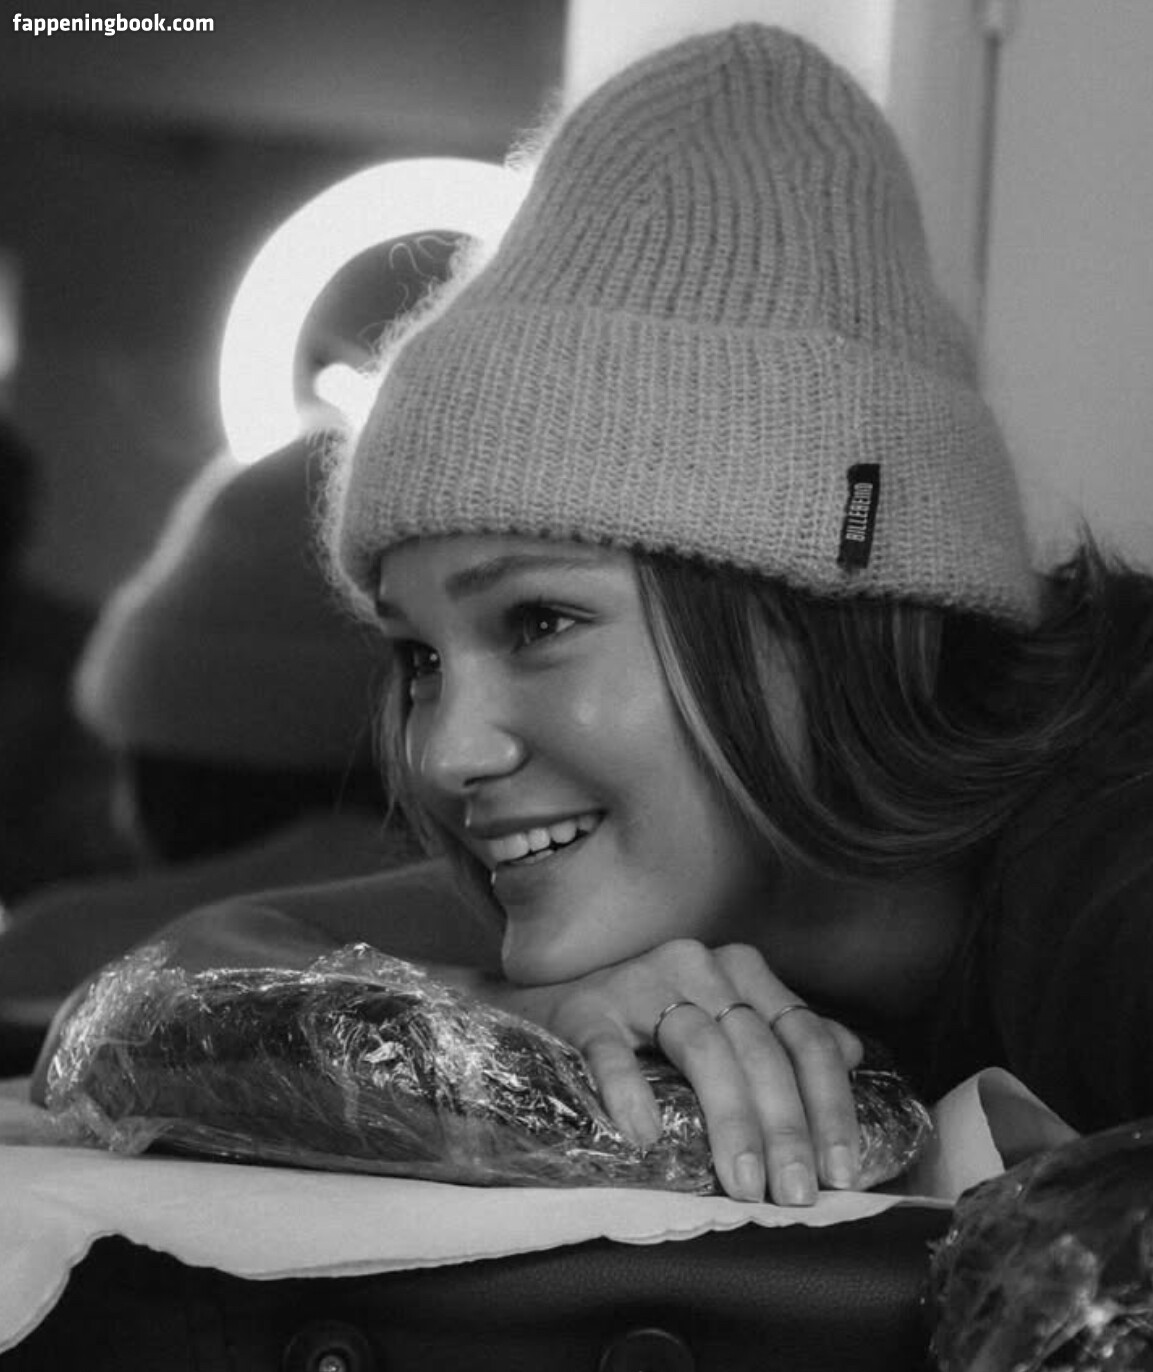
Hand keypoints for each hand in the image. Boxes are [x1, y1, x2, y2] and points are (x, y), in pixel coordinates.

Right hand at [490, 939, 862, 1205]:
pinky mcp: (587, 1008)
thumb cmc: (646, 1026)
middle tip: (795, 1193)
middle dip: (785, 1127)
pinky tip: (645, 1136)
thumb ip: (781, 1035)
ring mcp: (640, 981)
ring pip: (702, 1047)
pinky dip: (631, 1091)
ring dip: (730, 1120)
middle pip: (759, 1048)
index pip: (803, 1034)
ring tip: (744, 1181)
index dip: (830, 1104)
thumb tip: (852, 1050)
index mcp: (740, 970)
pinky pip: (613, 1050)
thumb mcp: (722, 1023)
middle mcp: (698, 965)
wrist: (547, 1012)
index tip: (841, 1171)